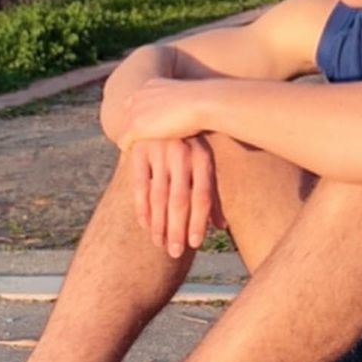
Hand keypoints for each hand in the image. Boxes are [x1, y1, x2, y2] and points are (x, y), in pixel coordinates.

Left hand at [118, 77, 209, 148]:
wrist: (203, 103)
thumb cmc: (205, 103)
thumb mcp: (189, 99)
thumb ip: (179, 104)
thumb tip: (186, 113)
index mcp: (151, 85)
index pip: (138, 101)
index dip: (142, 115)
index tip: (150, 127)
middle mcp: (139, 95)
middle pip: (127, 113)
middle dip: (133, 126)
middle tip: (141, 142)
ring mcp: (135, 110)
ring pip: (123, 128)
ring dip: (131, 140)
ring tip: (139, 153)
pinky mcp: (135, 126)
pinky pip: (123, 141)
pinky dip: (129, 149)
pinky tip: (139, 157)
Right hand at [129, 136, 225, 258]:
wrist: (163, 110)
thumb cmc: (190, 145)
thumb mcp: (204, 162)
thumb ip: (212, 193)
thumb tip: (221, 227)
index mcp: (203, 157)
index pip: (202, 196)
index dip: (199, 222)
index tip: (194, 244)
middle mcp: (182, 153)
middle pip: (179, 200)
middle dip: (177, 229)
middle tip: (174, 252)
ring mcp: (159, 151)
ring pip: (158, 196)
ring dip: (158, 224)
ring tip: (160, 243)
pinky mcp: (139, 151)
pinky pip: (139, 186)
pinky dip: (142, 208)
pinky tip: (146, 225)